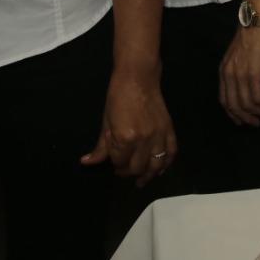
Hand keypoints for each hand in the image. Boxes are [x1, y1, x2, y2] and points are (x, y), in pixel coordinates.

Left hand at [81, 68, 176, 186]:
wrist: (138, 78)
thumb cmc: (117, 97)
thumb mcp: (106, 122)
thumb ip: (100, 147)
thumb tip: (87, 163)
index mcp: (124, 138)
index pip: (119, 162)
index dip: (115, 164)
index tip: (114, 161)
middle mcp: (143, 140)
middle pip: (137, 168)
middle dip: (129, 171)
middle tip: (124, 170)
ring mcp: (158, 136)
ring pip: (156, 165)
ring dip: (148, 175)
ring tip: (142, 180)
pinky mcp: (169, 130)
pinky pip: (171, 153)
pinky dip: (166, 164)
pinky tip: (160, 170)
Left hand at [220, 26, 259, 126]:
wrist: (258, 19)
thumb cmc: (252, 33)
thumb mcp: (239, 53)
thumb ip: (239, 68)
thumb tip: (247, 82)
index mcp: (224, 70)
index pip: (224, 100)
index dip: (233, 113)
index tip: (243, 120)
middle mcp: (229, 75)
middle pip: (233, 106)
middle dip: (245, 118)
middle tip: (257, 124)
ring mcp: (240, 75)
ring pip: (246, 104)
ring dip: (259, 113)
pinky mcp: (254, 74)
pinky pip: (258, 98)